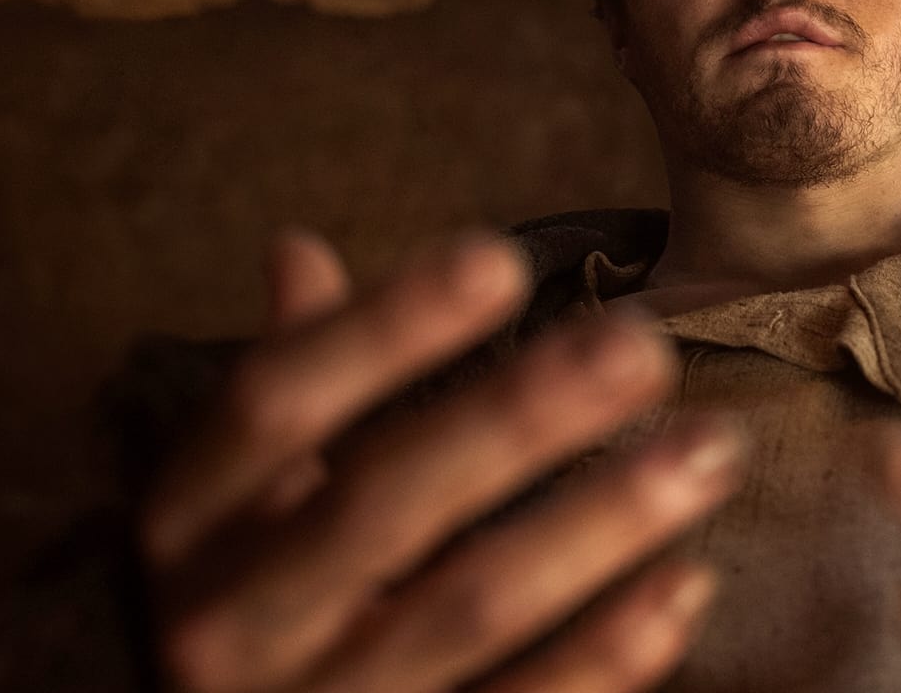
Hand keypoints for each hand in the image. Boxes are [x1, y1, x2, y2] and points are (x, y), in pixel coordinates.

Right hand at [139, 229, 745, 692]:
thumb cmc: (235, 604)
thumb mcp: (225, 501)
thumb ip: (281, 378)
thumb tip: (298, 248)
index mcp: (190, 521)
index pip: (275, 403)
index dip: (382, 329)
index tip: (500, 258)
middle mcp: (232, 620)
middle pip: (384, 502)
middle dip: (519, 416)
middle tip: (644, 344)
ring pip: (469, 607)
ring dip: (599, 523)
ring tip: (710, 448)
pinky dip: (606, 654)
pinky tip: (685, 581)